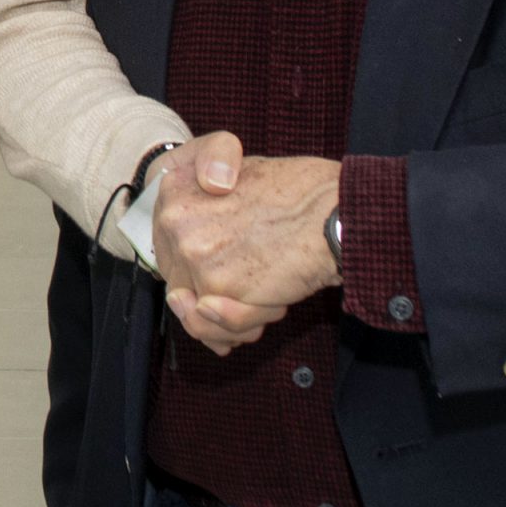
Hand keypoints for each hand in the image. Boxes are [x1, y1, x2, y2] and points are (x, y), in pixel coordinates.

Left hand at [154, 149, 342, 356]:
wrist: (339, 211)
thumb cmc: (301, 194)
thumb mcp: (241, 178)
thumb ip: (200, 215)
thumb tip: (188, 287)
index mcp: (176, 187)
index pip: (166, 246)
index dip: (195, 266)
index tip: (224, 263)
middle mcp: (175, 222)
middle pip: (180, 284)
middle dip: (219, 293)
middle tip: (258, 274)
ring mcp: (195, 257)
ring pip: (200, 313)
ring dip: (237, 314)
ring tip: (267, 289)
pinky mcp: (218, 289)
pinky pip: (222, 327)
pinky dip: (248, 324)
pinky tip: (273, 301)